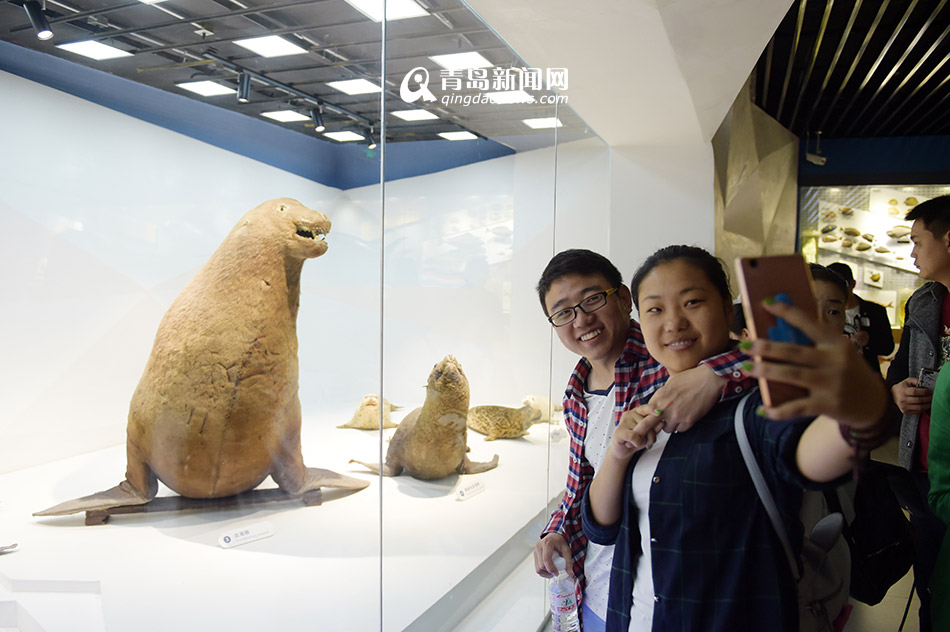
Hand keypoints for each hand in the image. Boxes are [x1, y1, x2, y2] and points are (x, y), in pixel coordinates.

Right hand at [534, 532, 572, 577]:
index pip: (546, 559)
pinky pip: (536, 567)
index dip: (551, 569)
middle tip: (556, 572)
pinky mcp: (534, 555)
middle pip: (541, 565)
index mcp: (547, 543)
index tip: (557, 573)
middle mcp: (539, 546)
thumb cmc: (560, 542)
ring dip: (545, 573)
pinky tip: (548, 571)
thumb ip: (568, 562)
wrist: (554, 536)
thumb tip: (571, 574)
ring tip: (552, 572)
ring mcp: (535, 551)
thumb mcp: (566, 550)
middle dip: (549, 572)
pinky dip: (542, 572)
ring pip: (537, 568)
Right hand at [610, 408, 664, 459]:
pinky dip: (636, 443)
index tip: (659, 412)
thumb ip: (655, 428)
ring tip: (638, 442)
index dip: (653, 409)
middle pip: (646, 423)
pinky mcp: (619, 432)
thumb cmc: (635, 440)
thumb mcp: (648, 434)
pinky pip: (633, 437)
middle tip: (649, 442)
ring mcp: (624, 422)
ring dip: (643, 441)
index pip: (646, 408)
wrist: (623, 450)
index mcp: (638, 412)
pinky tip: (632, 444)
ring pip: (640, 431)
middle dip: (651, 435)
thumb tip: (662, 422)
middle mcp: (630, 414)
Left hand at [646, 363, 725, 432]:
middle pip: (648, 425)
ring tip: (677, 416)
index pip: (644, 413)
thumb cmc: (689, 378)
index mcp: (658, 397)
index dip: (647, 416)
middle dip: (649, 427)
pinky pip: (680, 430)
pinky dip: (682, 425)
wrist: (707, 380)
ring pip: (667, 429)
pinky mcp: (688, 421)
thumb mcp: (669, 383)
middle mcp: (664, 408)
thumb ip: (661, 396)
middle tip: (656, 425)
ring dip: (670, 425)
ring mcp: (676, 416)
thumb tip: (656, 404)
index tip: (651, 417)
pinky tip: (686, 417)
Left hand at [744, 299, 887, 429]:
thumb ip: (816, 343)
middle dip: (765, 348)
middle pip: (794, 351)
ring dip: (765, 372)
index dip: (786, 312)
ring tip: (745, 368)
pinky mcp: (827, 405)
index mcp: (836, 343)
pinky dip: (778, 410)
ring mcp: (831, 383)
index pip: (809, 323)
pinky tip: (762, 410)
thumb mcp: (839, 352)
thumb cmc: (848, 371)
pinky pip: (797, 408)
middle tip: (744, 345)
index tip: (765, 303)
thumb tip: (778, 328)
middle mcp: (834, 361)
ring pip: (792, 375)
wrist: (873, 403)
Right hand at [892, 377, 932, 414]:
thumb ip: (916, 380)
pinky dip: (924, 409)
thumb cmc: (902, 387)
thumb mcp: (908, 381)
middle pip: (919, 400)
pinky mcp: (905, 411)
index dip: (925, 392)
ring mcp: (904, 406)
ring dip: (928, 405)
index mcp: (903, 390)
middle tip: (933, 396)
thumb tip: (926, 384)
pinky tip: (925, 405)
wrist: (892, 394)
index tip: (930, 391)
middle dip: (928, 398)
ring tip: (931, 401)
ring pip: (919, 407)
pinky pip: (918, 411)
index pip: (915, 392)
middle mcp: (903, 399)